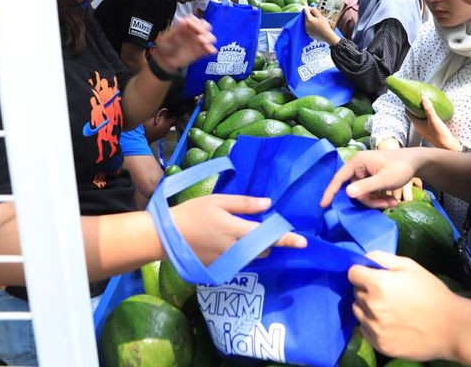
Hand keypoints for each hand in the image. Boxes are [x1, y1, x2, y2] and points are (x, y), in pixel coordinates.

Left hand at [154, 16, 215, 69]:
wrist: (165, 61)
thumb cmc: (165, 47)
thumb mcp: (168, 37)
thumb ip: (176, 30)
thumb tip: (183, 20)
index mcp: (186, 26)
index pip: (194, 19)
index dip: (195, 21)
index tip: (192, 26)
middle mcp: (193, 32)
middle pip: (205, 25)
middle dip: (204, 28)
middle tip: (200, 34)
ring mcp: (198, 41)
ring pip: (209, 36)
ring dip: (208, 38)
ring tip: (203, 42)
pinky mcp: (201, 51)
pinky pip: (210, 49)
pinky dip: (211, 49)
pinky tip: (209, 50)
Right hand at [171, 194, 305, 264]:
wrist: (167, 236)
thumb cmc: (192, 213)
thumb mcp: (218, 201)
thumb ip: (244, 203)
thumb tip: (268, 204)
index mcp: (235, 230)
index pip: (267, 236)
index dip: (286, 239)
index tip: (303, 242)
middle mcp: (234, 250)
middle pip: (262, 249)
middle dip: (267, 241)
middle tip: (259, 228)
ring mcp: (226, 262)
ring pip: (251, 257)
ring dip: (254, 248)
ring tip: (241, 234)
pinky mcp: (218, 269)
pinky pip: (238, 263)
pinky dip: (240, 254)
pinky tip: (227, 243)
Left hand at [304, 7, 337, 44]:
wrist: (327, 36)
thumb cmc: (324, 26)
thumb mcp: (320, 16)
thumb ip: (314, 11)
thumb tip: (310, 8)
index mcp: (309, 19)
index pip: (305, 10)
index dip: (309, 8)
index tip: (312, 9)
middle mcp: (305, 24)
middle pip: (305, 16)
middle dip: (310, 14)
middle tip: (316, 15)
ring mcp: (306, 29)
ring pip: (306, 21)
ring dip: (310, 20)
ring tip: (317, 21)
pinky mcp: (308, 33)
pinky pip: (308, 26)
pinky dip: (310, 25)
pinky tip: (316, 26)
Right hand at [319, 148, 418, 208]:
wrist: (416, 162)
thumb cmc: (400, 167)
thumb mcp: (385, 179)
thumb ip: (366, 186)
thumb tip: (347, 193)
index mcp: (357, 162)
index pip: (339, 178)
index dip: (330, 192)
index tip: (323, 205)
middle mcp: (358, 166)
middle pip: (354, 190)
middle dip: (369, 200)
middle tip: (387, 205)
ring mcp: (364, 172)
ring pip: (363, 193)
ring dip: (377, 201)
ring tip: (393, 203)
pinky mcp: (370, 177)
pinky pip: (369, 192)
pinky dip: (379, 198)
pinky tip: (392, 200)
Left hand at [349, 252, 469, 361]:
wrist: (451, 328)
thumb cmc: (432, 293)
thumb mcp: (410, 266)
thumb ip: (383, 258)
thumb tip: (365, 258)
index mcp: (378, 284)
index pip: (352, 273)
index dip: (362, 272)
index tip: (372, 275)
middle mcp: (371, 306)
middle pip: (356, 293)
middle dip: (367, 290)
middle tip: (386, 293)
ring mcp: (374, 328)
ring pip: (358, 311)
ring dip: (367, 308)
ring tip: (388, 309)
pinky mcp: (379, 344)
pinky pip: (364, 330)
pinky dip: (371, 325)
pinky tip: (389, 323)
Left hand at [407, 97, 460, 150]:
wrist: (448, 146)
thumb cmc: (439, 134)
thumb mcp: (434, 120)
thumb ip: (428, 109)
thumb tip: (423, 97)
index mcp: (416, 125)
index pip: (408, 112)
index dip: (408, 104)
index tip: (410, 97)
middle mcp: (418, 127)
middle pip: (414, 114)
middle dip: (415, 106)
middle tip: (418, 97)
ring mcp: (424, 129)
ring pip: (420, 117)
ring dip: (422, 110)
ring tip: (426, 102)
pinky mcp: (430, 129)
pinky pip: (426, 119)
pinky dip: (427, 114)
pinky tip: (433, 110)